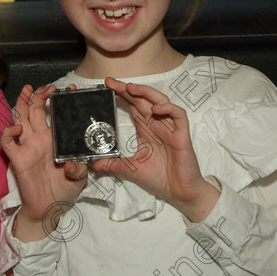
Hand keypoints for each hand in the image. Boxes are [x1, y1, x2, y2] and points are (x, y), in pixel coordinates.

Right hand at [0, 85, 87, 240]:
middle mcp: (40, 138)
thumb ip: (79, 169)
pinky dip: (9, 131)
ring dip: (22, 103)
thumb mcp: (80, 179)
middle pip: (35, 110)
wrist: (50, 209)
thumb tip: (73, 162)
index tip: (69, 89)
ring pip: (20, 118)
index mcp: (55, 139)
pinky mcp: (17, 158)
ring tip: (28, 90)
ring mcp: (27, 146)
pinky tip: (17, 128)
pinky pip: (7, 141)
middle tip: (47, 87)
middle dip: (39, 96)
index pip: (55, 114)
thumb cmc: (64, 191)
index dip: (59, 100)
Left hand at [92, 78, 219, 222]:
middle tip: (112, 83)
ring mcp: (170, 128)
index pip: (133, 105)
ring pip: (161, 101)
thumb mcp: (131, 170)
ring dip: (146, 93)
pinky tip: (156, 109)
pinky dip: (168, 109)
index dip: (122, 94)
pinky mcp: (182, 135)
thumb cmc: (159, 178)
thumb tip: (94, 165)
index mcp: (145, 129)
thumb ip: (114, 165)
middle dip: (128, 89)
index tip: (106, 86)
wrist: (179, 193)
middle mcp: (157, 124)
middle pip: (143, 99)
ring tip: (131, 88)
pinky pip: (178, 115)